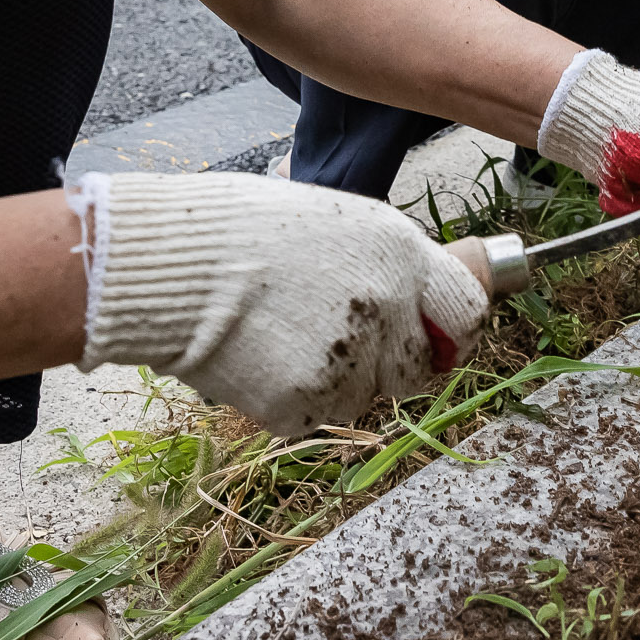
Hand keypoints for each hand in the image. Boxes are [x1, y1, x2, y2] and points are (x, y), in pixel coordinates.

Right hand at [66, 172, 486, 436]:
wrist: (173, 269)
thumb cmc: (240, 231)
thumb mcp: (336, 225)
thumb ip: (386, 265)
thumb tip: (417, 298)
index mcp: (399, 253)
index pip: (466, 310)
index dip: (451, 330)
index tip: (438, 339)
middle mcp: (388, 307)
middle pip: (418, 368)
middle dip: (390, 364)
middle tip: (341, 344)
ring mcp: (350, 359)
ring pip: (362, 395)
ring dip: (334, 379)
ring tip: (279, 336)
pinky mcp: (308, 403)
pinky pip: (314, 414)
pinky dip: (290, 398)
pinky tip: (257, 357)